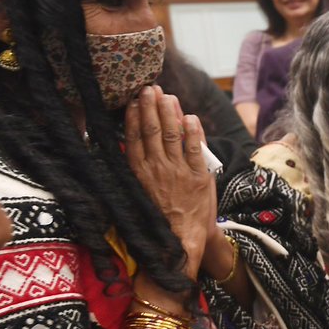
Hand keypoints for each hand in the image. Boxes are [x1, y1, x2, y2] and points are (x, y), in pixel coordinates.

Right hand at [124, 85, 215, 278]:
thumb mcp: (140, 191)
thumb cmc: (160, 216)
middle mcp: (157, 170)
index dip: (134, 117)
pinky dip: (193, 132)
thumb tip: (129, 142)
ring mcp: (179, 172)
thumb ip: (137, 167)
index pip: (134, 139)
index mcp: (140, 174)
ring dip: (170, 113)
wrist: (183, 240)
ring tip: (167, 95)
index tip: (133, 100)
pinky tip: (190, 116)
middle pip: (153, 132)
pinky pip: (196, 149)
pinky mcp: (199, 177)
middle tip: (149, 88)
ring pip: (173, 136)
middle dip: (151, 107)